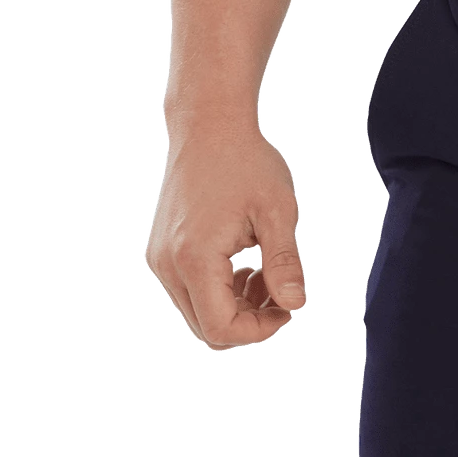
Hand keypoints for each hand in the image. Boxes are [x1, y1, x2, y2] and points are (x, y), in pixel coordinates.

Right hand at [147, 118, 306, 347]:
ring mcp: (162, 258)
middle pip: (207, 326)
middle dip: (250, 319)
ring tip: (266, 272)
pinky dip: (220, 289)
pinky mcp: (163, 251)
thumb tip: (295, 304)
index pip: (221, 327)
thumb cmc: (245, 161)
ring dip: (236, 305)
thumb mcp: (277, 211)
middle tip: (281, 290)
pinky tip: (246, 264)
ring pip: (198, 311)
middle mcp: (168, 264)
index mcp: (195, 258)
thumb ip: (284, 262)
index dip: (259, 329)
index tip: (288, 308)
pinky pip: (190, 289)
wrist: (210, 127)